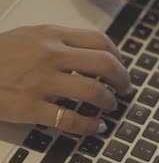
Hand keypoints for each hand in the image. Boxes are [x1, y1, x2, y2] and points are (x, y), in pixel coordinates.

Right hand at [0, 25, 129, 134]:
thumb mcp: (28, 36)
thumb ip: (58, 41)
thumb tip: (88, 52)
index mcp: (51, 35)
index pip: (99, 40)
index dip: (118, 55)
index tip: (121, 64)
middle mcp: (51, 55)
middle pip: (103, 63)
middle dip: (122, 78)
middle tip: (126, 88)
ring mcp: (41, 82)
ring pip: (91, 91)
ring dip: (109, 101)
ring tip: (112, 107)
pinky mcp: (30, 107)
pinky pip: (69, 119)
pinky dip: (88, 126)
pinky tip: (96, 128)